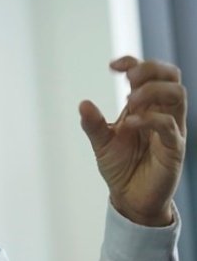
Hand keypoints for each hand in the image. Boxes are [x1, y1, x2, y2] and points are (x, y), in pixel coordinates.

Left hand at [79, 56, 186, 226]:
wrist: (131, 198)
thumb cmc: (121, 167)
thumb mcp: (102, 142)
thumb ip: (93, 124)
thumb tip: (83, 103)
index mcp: (145, 107)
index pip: (150, 73)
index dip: (133, 62)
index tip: (112, 66)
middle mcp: (161, 113)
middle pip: (171, 76)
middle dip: (150, 69)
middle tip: (128, 78)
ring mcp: (170, 129)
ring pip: (178, 94)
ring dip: (152, 90)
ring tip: (129, 101)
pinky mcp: (174, 148)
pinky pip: (169, 125)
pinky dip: (149, 118)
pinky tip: (129, 123)